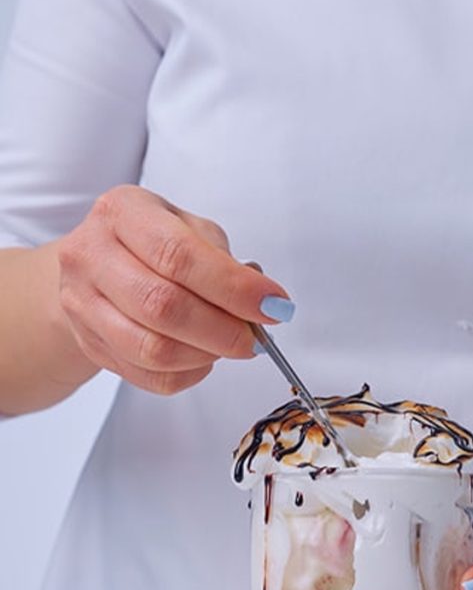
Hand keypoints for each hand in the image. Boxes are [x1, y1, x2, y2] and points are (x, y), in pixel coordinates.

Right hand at [56, 184, 293, 394]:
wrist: (92, 267)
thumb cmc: (148, 243)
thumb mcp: (186, 228)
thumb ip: (223, 261)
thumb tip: (263, 302)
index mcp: (123, 212)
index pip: (178, 256)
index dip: (232, 287)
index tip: (273, 304)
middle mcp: (92, 255)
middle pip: (163, 306)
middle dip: (223, 329)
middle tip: (254, 337)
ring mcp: (82, 304)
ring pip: (153, 350)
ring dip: (206, 354)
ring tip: (228, 344)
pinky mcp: (90, 345)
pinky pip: (150, 377)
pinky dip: (189, 374)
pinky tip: (202, 357)